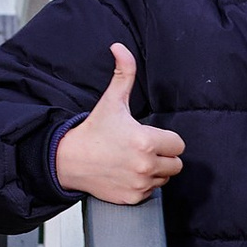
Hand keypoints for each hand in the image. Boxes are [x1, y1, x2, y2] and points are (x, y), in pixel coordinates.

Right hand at [52, 44, 186, 205]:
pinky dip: (143, 185)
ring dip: (155, 171)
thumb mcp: (111, 101)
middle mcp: (146, 165)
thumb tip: (120, 48)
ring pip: (165, 178)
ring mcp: (140, 184)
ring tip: (134, 160)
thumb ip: (124, 74)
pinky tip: (127, 173)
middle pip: (176, 164)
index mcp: (146, 141)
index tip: (150, 136)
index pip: (178, 144)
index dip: (166, 139)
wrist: (68, 160)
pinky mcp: (133, 198)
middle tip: (143, 149)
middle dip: (164, 156)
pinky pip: (151, 192)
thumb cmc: (93, 131)